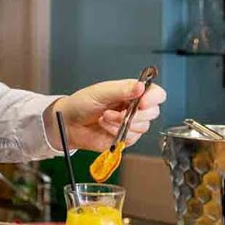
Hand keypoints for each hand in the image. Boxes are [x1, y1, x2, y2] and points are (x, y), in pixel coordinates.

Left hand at [42, 79, 166, 151]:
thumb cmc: (81, 103)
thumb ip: (122, 90)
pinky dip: (117, 132)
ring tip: (104, 117)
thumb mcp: (100, 93)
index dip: (153, 98)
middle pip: (153, 112)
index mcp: (131, 91)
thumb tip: (141, 86)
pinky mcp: (125, 137)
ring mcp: (131, 123)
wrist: (69, 123)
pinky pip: (132, 138)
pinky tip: (105, 126)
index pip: (155, 93)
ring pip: (143, 127)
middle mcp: (134, 107)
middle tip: (115, 111)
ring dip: (122, 123)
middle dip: (135, 114)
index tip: (142, 102)